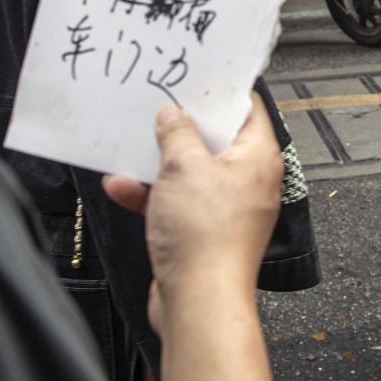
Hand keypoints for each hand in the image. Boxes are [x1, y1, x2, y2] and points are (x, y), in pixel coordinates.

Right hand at [102, 95, 282, 337]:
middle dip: (180, 127)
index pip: (246, 109)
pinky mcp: (201, 231)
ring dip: (157, 163)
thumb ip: (176, 134)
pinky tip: (122, 187)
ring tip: (131, 147)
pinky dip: (150, 194)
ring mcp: (224, 207)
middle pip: (214, 140)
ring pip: (189, 172)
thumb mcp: (183, 167)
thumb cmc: (207, 239)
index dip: (219, 92)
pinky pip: (175, 202)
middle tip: (156, 108)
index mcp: (258, 157)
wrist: (198, 302)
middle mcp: (247, 181)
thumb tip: (173, 116)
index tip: (195, 79)